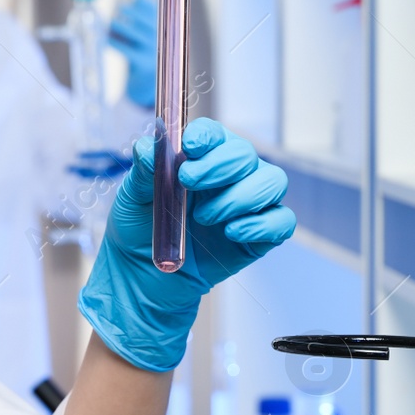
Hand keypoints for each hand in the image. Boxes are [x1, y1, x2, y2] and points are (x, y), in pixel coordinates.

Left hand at [78, 118, 296, 371]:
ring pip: (272, 181)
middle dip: (221, 166)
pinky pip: (282, 221)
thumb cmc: (139, 232)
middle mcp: (228, 176)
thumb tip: (147, 147)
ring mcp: (247, 205)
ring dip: (240, 197)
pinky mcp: (260, 235)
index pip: (214, 134)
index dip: (208, 136)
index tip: (190, 147)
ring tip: (206, 218)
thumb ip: (144, 172)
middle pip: (246, 154)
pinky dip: (261, 225)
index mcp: (198, 159)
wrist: (145, 280)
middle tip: (189, 184)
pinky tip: (232, 233)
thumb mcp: (132, 200)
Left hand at [108, 0, 157, 109]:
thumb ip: (145, 15)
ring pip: (133, 32)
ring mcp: (153, 50)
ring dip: (119, 25)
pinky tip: (107, 37)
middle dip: (131, 11)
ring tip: (112, 22)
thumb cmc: (148, 49)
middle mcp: (163, 38)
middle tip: (121, 8)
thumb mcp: (150, 32)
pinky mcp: (142, 62)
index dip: (144, 2)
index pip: (156, 10)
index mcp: (166, 28)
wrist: (150, 79)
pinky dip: (114, 40)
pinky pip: (125, 48)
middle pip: (145, 19)